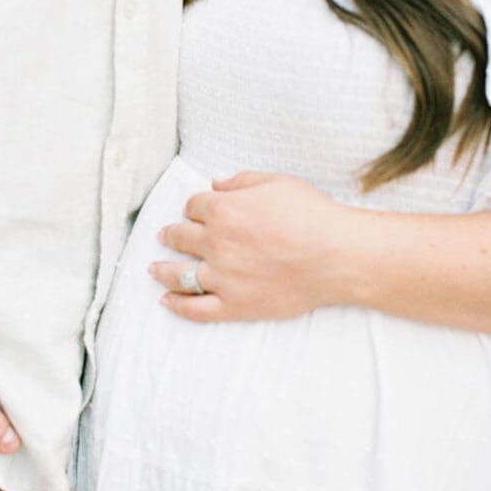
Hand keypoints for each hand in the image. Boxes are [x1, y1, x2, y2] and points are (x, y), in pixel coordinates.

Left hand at [151, 171, 362, 321]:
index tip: (197, 210)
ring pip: (179, 274)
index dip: (195, 206)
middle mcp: (216, 243)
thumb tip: (215, 184)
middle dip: (171, 234)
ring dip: (162, 270)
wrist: (337, 255)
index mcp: (224, 210)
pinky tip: (166, 301)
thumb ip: (241, 181)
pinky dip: (177, 305)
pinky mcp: (235, 305)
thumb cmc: (312, 214)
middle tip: (165, 235)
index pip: (194, 206)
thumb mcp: (276, 182)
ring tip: (153, 269)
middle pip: (181, 237)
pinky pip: (196, 308)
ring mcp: (223, 277)